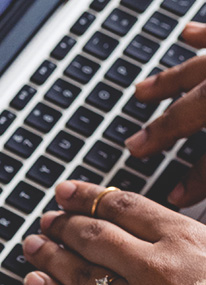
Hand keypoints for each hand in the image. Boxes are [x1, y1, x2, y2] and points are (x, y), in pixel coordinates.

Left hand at [21, 180, 205, 284]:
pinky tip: (35, 283)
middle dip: (65, 225)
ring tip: (34, 246)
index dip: (88, 197)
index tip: (67, 192)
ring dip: (50, 256)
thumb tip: (159, 224)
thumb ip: (189, 240)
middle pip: (95, 238)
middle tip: (48, 220)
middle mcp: (155, 270)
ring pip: (80, 274)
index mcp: (184, 241)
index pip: (124, 207)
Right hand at [125, 22, 205, 205]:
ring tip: (143, 92)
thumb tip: (189, 198)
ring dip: (167, 83)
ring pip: (195, 71)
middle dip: (160, 132)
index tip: (175, 198)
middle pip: (187, 113)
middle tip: (135, 147)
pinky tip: (186, 35)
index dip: (193, 182)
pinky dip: (200, 36)